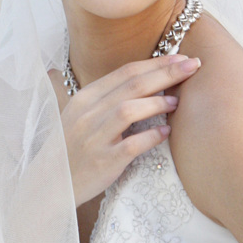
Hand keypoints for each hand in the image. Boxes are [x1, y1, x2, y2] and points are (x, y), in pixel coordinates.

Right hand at [59, 55, 200, 206]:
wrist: (50, 184)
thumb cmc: (71, 149)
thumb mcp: (79, 116)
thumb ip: (104, 98)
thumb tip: (139, 79)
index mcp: (84, 98)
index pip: (125, 72)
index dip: (155, 63)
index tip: (181, 57)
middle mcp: (87, 114)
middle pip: (131, 85)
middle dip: (165, 73)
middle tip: (192, 66)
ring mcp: (94, 138)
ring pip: (128, 110)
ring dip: (157, 103)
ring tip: (177, 101)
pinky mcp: (103, 162)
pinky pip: (131, 145)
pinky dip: (151, 136)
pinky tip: (165, 132)